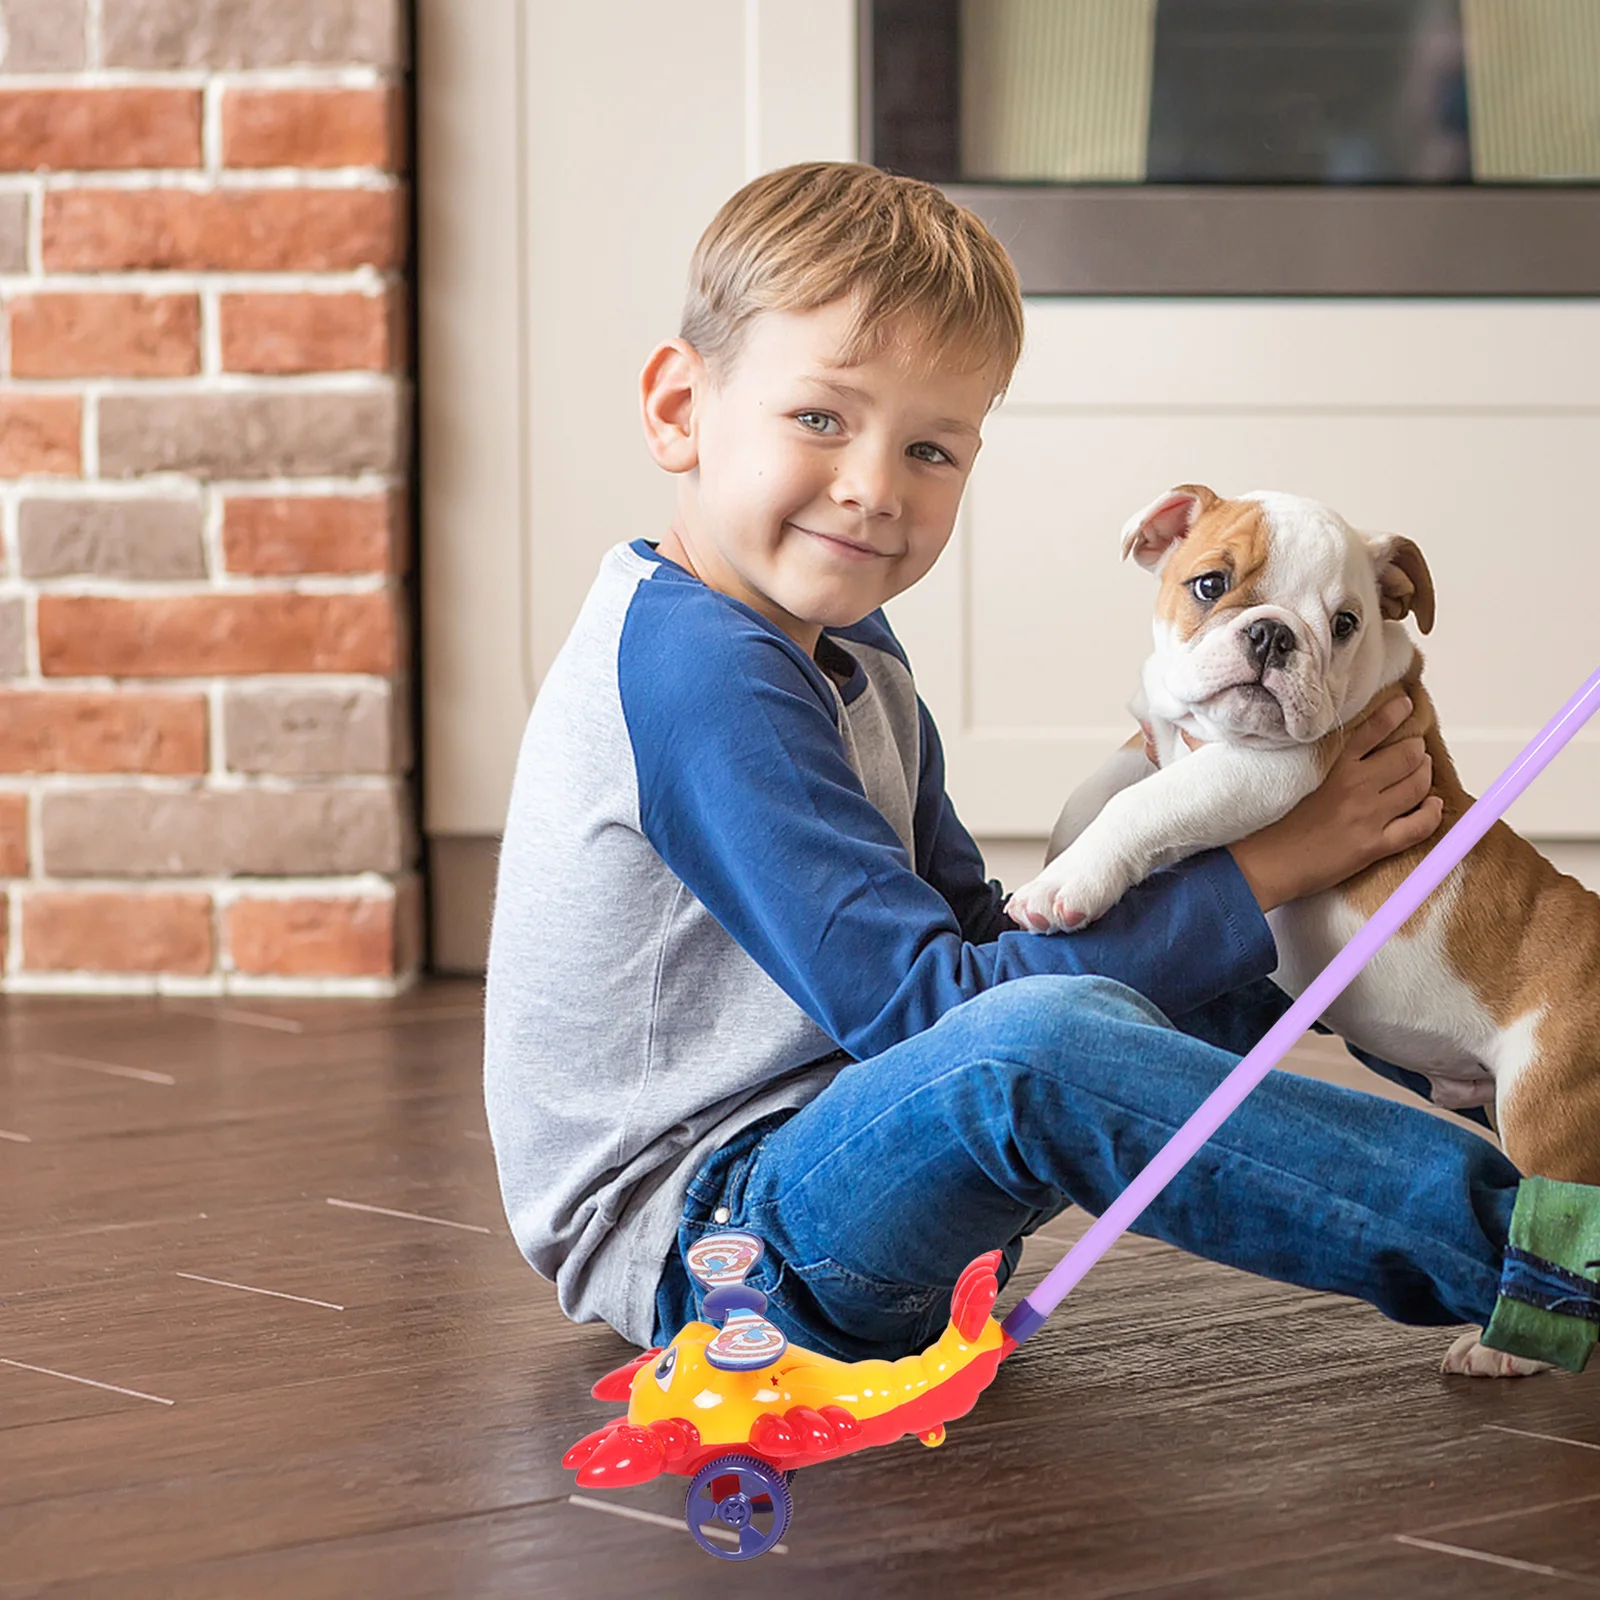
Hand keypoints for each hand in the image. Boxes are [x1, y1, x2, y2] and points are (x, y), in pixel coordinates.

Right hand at [1228, 694, 1442, 911]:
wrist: (1253, 867)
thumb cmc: (1251, 821)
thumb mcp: (1260, 769)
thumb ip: (1273, 743)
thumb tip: (1255, 720)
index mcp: (1328, 762)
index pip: (1375, 727)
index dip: (1396, 713)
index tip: (1405, 705)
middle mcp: (1355, 783)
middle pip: (1406, 754)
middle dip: (1414, 748)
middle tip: (1413, 747)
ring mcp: (1368, 815)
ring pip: (1418, 786)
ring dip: (1425, 776)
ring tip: (1422, 771)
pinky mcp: (1373, 846)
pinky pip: (1419, 827)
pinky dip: (1433, 814)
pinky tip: (1435, 807)